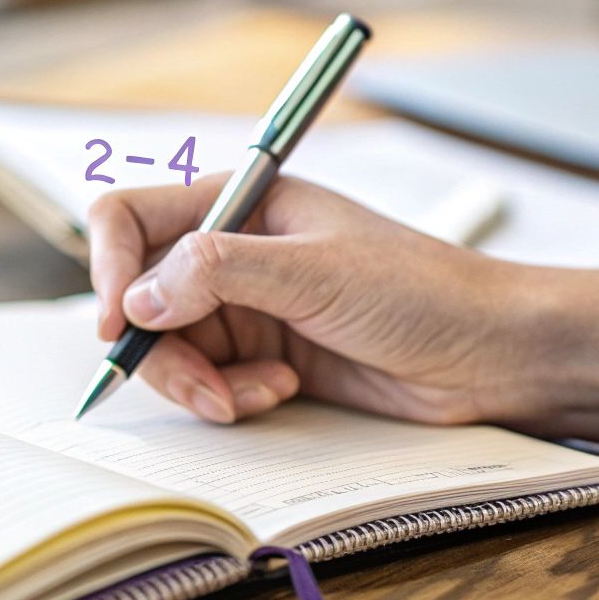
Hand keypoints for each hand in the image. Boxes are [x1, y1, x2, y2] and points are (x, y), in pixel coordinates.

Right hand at [87, 174, 598, 465]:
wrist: (489, 354)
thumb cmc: (421, 290)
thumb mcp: (314, 270)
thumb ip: (216, 272)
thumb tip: (135, 297)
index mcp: (240, 201)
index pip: (130, 220)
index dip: (109, 269)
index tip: (117, 323)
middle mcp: (232, 250)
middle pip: (139, 298)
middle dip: (161, 349)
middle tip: (202, 389)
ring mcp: (246, 306)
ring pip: (169, 349)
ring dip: (200, 382)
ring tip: (256, 395)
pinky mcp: (263, 357)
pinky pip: (208, 382)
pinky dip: (230, 397)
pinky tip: (281, 394)